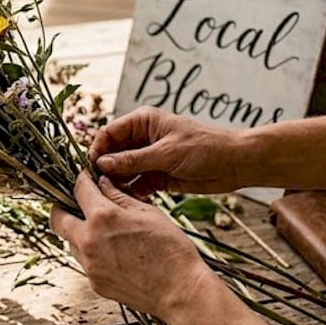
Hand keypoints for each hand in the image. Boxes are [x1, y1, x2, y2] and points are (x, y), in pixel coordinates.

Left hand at [50, 172, 215, 321]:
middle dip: (63, 207)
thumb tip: (103, 183)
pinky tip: (115, 252)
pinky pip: (85, 262)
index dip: (82, 179)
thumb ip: (119, 196)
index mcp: (103, 218)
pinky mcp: (94, 283)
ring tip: (104, 231)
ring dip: (79, 232)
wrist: (181, 292)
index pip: (79, 189)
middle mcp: (89, 241)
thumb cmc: (171, 251)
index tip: (86, 179)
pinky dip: (92, 252)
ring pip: (70, 242)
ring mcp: (89, 265)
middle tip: (77, 204)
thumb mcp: (148, 212)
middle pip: (57, 219)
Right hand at [89, 106, 243, 195]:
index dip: (97, 149)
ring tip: (112, 197)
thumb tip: (101, 164)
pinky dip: (131, 192)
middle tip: (97, 186)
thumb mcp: (166, 153)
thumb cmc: (205, 148)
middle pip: (112, 153)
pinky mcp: (157, 176)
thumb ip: (132, 160)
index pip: (109, 133)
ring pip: (122, 171)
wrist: (235, 164)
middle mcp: (142, 138)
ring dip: (117, 183)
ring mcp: (149, 158)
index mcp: (143, 122)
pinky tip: (128, 202)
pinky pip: (136, 184)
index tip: (90, 167)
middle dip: (105, 169)